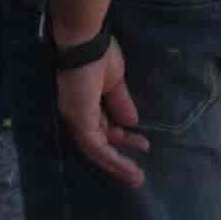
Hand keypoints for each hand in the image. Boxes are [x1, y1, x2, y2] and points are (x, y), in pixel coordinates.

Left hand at [56, 47, 145, 185]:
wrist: (86, 42)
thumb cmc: (99, 55)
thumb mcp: (114, 83)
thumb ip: (121, 103)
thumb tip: (132, 122)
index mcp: (84, 105)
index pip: (102, 129)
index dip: (122, 139)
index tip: (143, 145)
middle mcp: (77, 116)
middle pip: (99, 144)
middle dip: (119, 159)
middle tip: (138, 174)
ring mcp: (76, 119)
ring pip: (96, 151)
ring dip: (116, 166)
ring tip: (136, 178)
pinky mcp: (80, 122)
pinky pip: (95, 147)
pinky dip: (111, 159)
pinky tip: (127, 168)